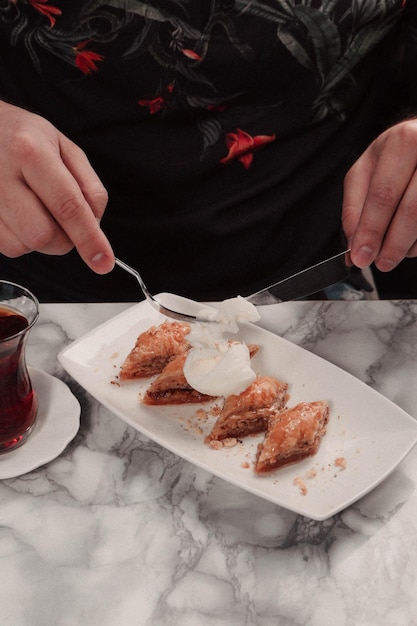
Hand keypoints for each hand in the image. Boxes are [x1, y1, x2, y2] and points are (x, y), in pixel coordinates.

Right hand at [0, 101, 113, 272]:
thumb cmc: (24, 138)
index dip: (89, 239)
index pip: (68, 206)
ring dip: (39, 239)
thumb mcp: (65, 148)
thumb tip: (96, 227)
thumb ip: (89, 187)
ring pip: (21, 246)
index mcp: (30, 151)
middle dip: (62, 240)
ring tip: (34, 209)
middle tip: (62, 221)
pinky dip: (19, 239)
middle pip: (42, 235)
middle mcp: (1, 172)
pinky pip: (5, 246)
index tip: (103, 261)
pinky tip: (17, 215)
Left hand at [342, 119, 416, 271]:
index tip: (359, 255)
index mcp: (402, 142)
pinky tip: (412, 243)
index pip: (382, 194)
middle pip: (410, 208)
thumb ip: (357, 204)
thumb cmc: (401, 157)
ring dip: (408, 245)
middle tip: (379, 262)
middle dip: (391, 243)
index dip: (369, 230)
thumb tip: (353, 242)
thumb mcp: (372, 169)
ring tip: (394, 254)